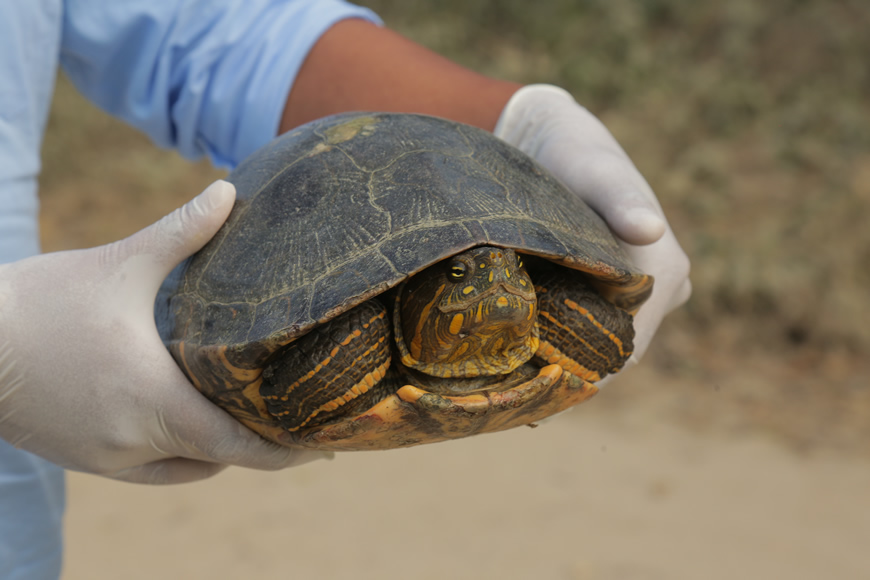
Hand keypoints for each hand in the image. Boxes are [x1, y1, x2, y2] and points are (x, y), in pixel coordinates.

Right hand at [0, 181, 323, 483]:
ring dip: (222, 447)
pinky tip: (193, 422)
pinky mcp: (87, 459)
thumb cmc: (40, 304)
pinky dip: (183, 452)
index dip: (288, 451)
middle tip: (298, 420)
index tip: (323, 444)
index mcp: (156, 402)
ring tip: (253, 417)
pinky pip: (154, 468)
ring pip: (189, 467)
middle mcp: (138, 442)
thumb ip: (182, 232)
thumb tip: (229, 190)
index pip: (241, 447)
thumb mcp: (119, 265)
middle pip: (223, 459)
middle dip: (263, 444)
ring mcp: (110, 458)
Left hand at [495, 85, 690, 374]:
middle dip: (571, 364)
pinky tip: (522, 341)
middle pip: (617, 350)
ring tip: (513, 361)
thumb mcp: (594, 172)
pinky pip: (594, 321)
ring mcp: (643, 286)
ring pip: (604, 338)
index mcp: (667, 271)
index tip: (533, 382)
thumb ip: (619, 200)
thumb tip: (651, 230)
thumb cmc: (575, 152)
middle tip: (513, 375)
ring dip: (566, 350)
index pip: (629, 350)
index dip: (585, 372)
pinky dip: (563, 333)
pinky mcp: (619, 281)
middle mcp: (665, 286)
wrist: (558, 136)